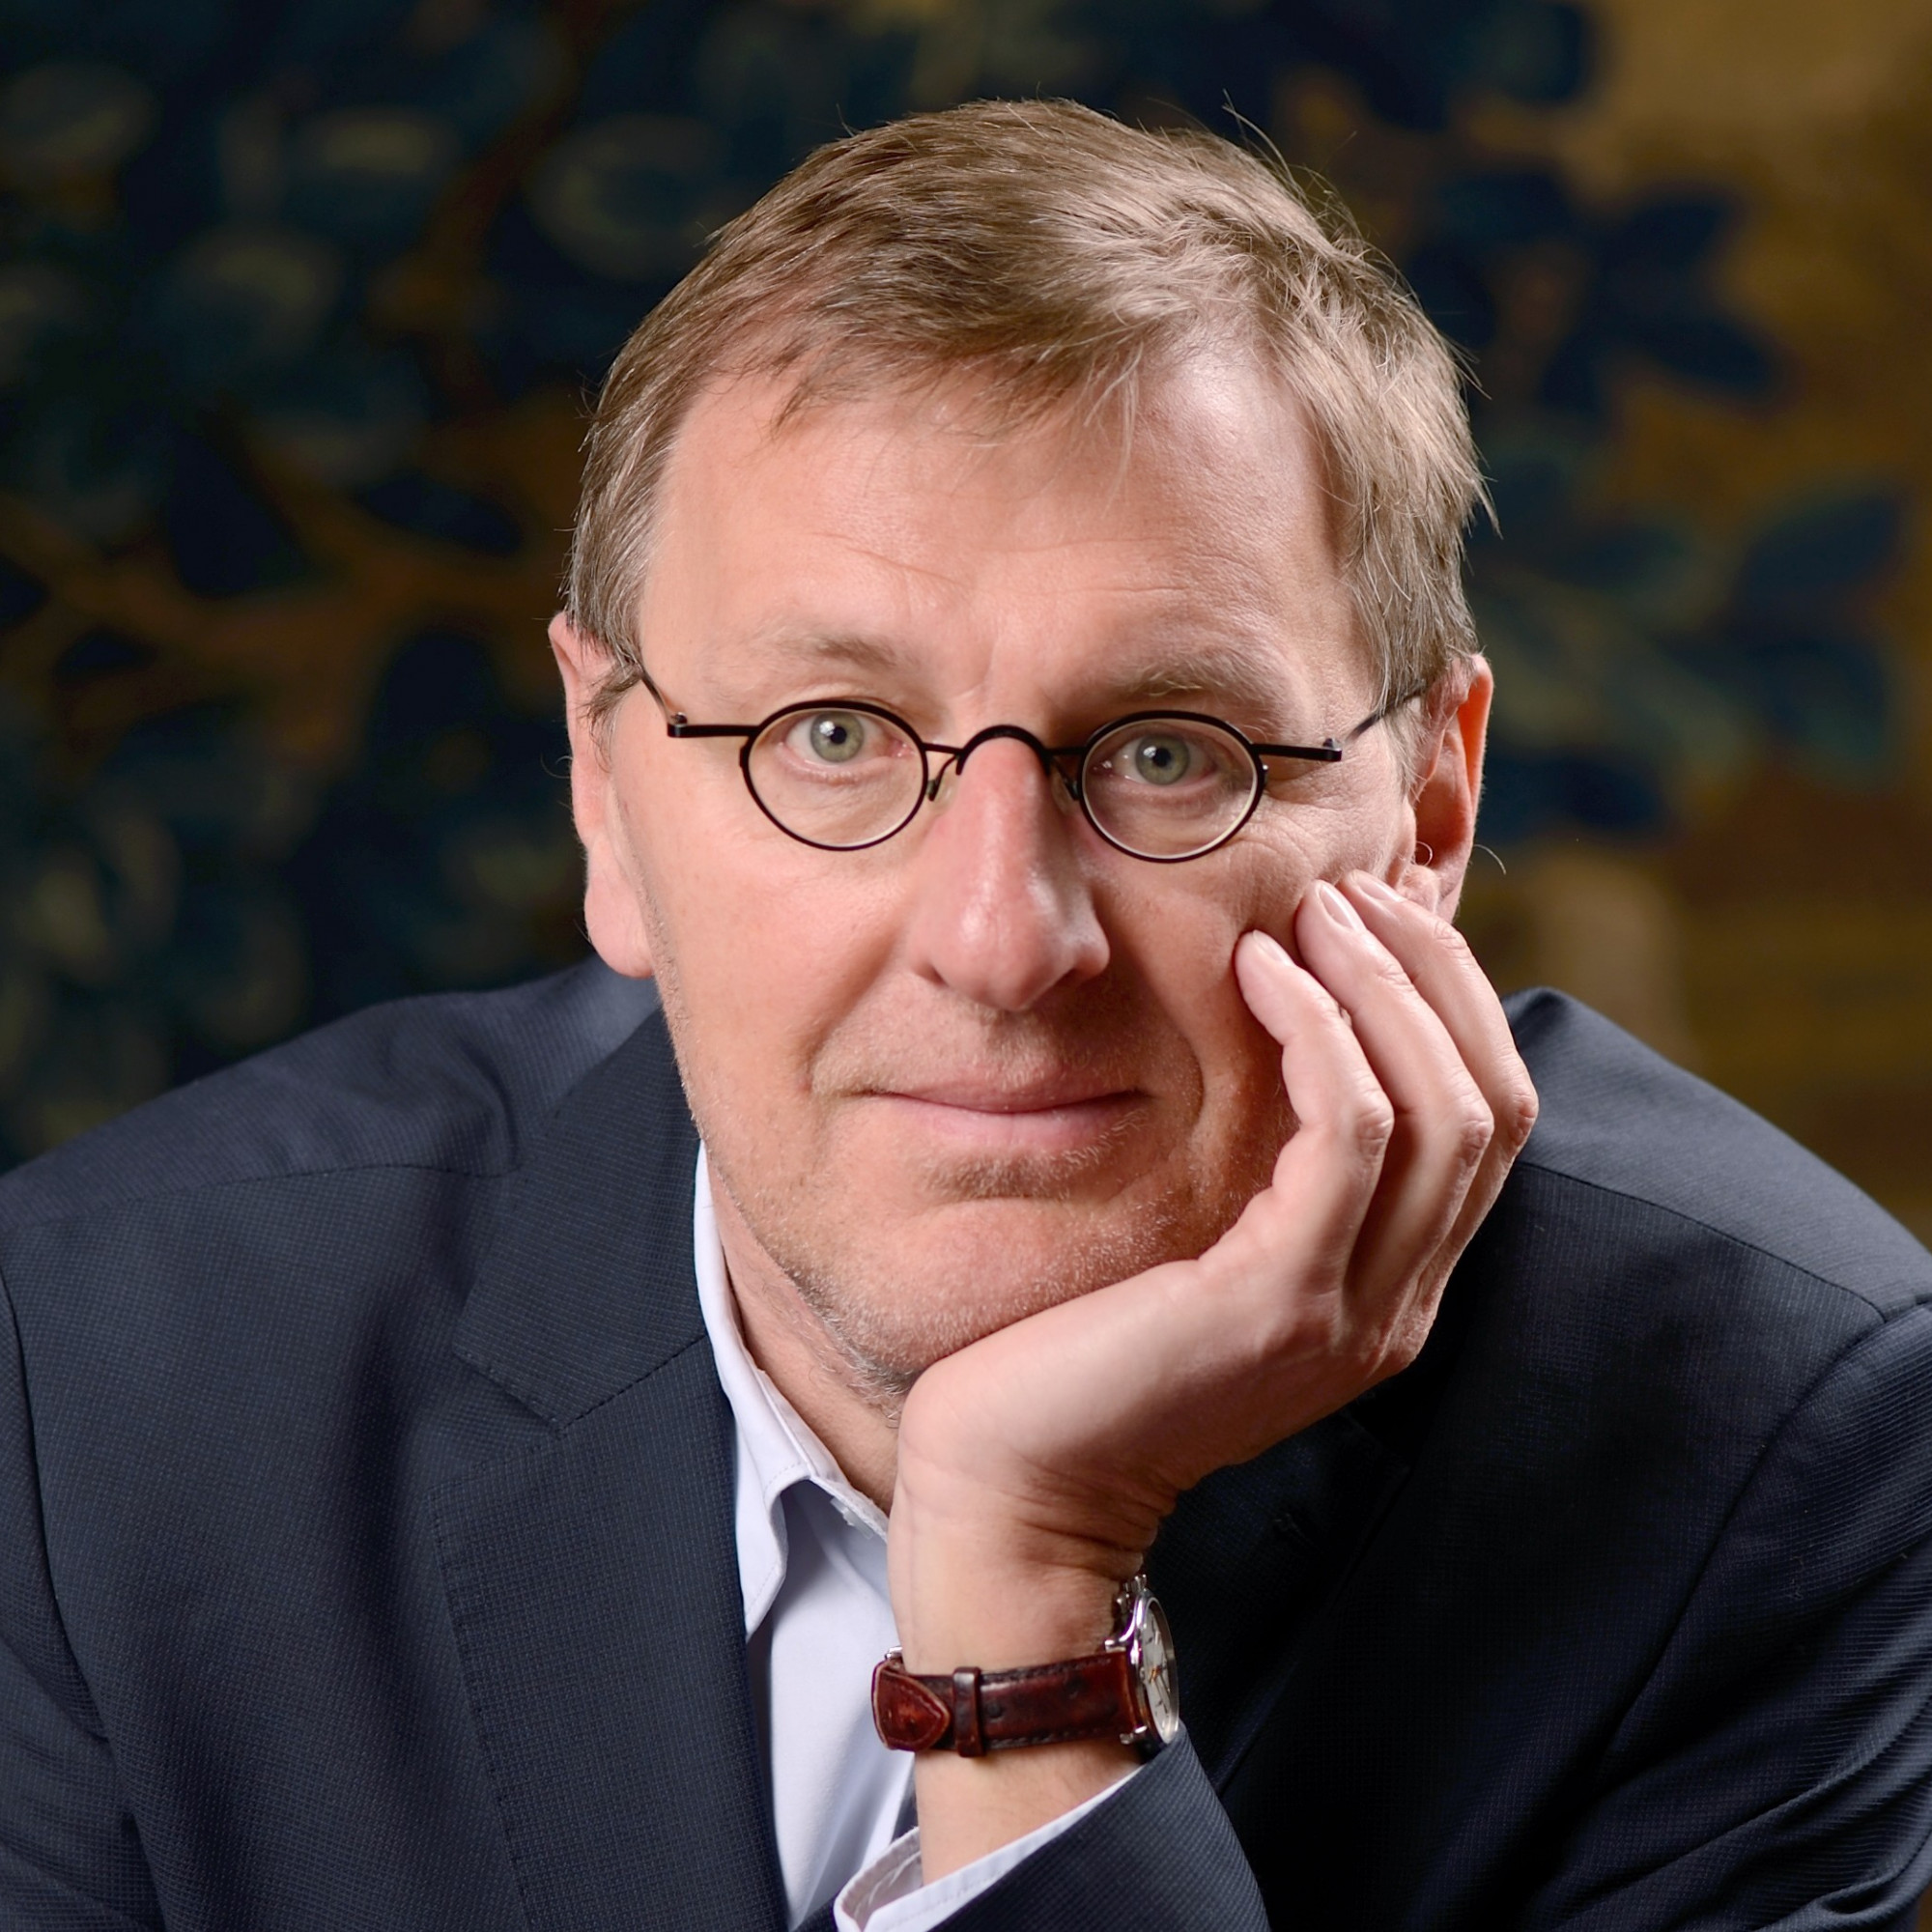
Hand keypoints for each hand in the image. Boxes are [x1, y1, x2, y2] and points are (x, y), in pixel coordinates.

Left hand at [888, 871, 1538, 1874]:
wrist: (1014, 1488)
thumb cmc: (1083, 1350)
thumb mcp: (1203, 1249)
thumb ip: (1266, 1171)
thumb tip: (1290, 1032)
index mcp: (1390, 1290)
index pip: (1489, 1120)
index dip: (1454, 998)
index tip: (1384, 909)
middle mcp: (1399, 1306)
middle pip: (1492, 1102)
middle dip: (1435, 973)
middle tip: (1353, 890)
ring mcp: (1352, 1313)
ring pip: (1442, 1110)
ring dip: (1387, 986)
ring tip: (1314, 911)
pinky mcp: (1279, 1305)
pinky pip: (1347, 1137)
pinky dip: (1322, 1036)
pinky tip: (1260, 972)